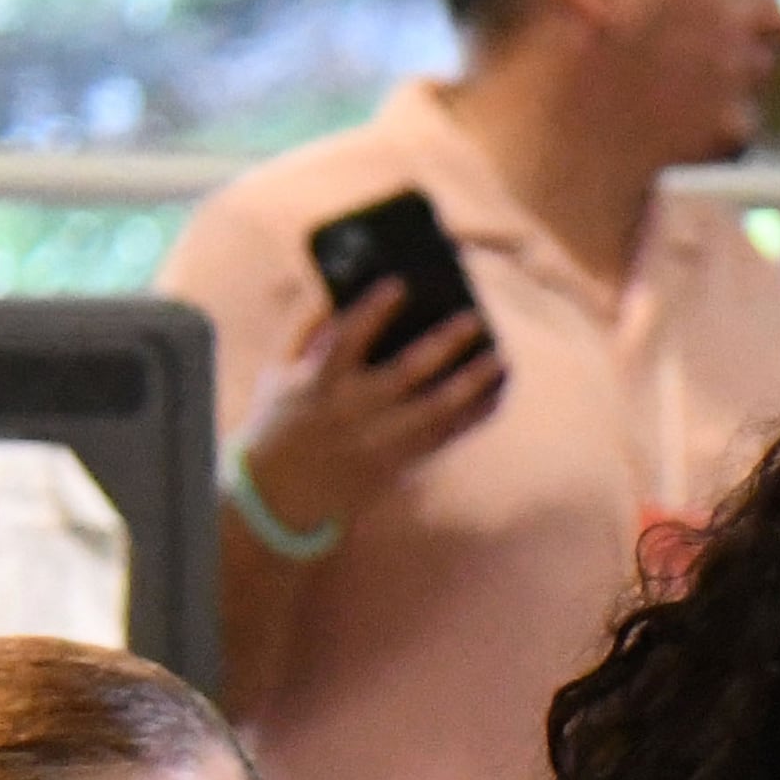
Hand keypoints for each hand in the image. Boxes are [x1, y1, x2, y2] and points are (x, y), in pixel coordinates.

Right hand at [235, 282, 503, 538]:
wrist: (281, 496)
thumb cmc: (281, 419)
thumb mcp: (278, 373)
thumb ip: (305, 329)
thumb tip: (334, 285)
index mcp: (319, 383)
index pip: (347, 339)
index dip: (373, 310)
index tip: (400, 283)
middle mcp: (354, 412)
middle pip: (406, 373)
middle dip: (443, 343)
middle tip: (474, 317)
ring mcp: (383, 440)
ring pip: (439, 410)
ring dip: (474, 383)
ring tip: (500, 357)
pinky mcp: (403, 462)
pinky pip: (449, 436)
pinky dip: (477, 412)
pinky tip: (497, 389)